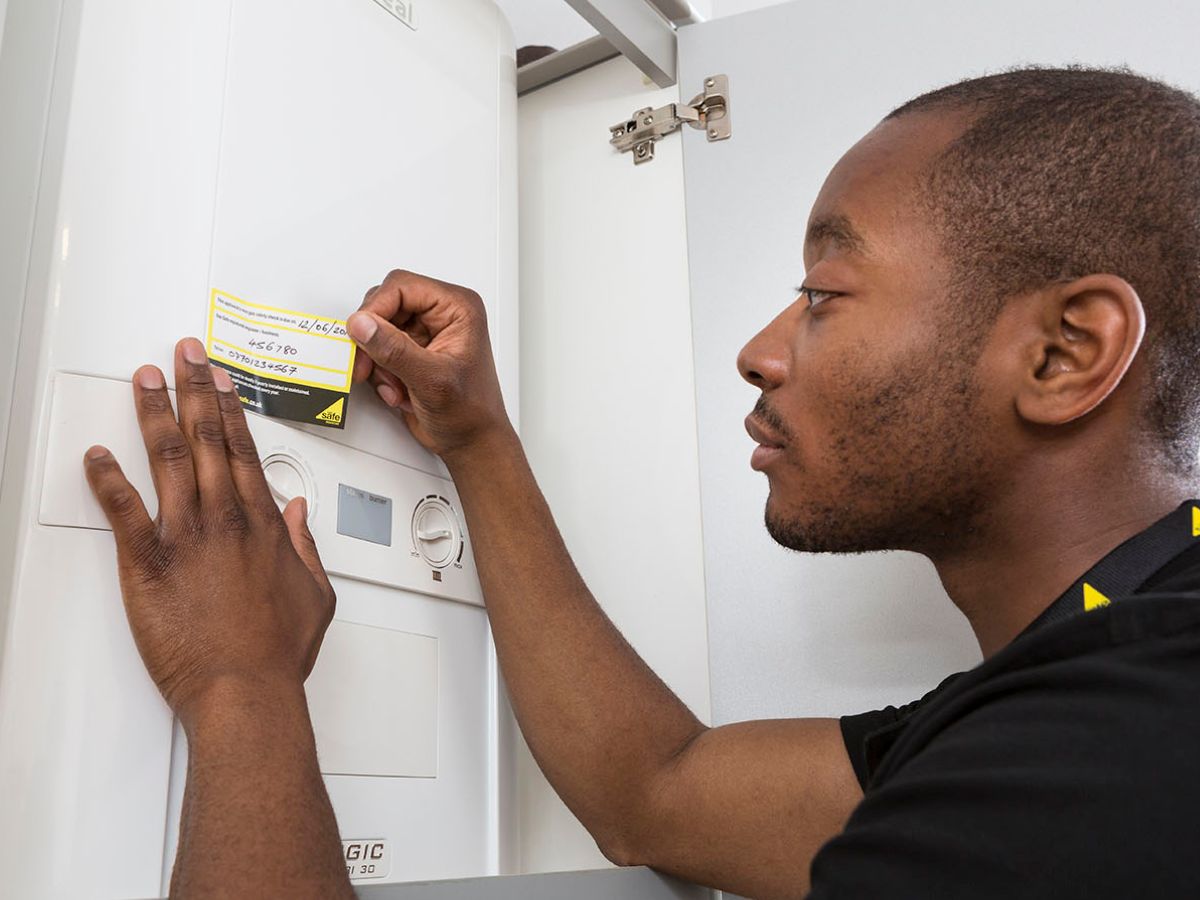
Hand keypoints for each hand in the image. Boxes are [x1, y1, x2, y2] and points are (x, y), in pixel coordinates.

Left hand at [83, 338, 335, 727]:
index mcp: (262, 524)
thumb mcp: (316, 595)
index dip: (232, 407)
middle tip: (185, 354)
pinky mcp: (149, 564)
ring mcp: (186, 537)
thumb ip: (304, 546)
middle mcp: (225, 518)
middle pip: (208, 438)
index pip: (246, 449)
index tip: (223, 378)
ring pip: (168, 458)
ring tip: (145, 380)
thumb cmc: (276, 652)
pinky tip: (96, 457)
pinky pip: (124, 511)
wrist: (244, 690)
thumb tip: (296, 513)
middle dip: (195, 389)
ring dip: (154, 413)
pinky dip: (107, 481)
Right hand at [348, 269, 513, 459]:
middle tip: (369, 365)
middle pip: (384, 304)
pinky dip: (380, 373)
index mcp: (457, 308)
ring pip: (376, 329)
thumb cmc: (471, 413)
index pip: (402, 286)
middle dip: (374, 339)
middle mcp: (441, 314)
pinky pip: (378, 350)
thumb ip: (395, 349)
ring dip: (378, 361)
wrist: (472, 443)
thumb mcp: (431, 380)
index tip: (361, 333)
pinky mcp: (411, 351)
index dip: (376, 308)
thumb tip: (362, 323)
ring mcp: (424, 333)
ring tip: (396, 386)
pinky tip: (399, 391)